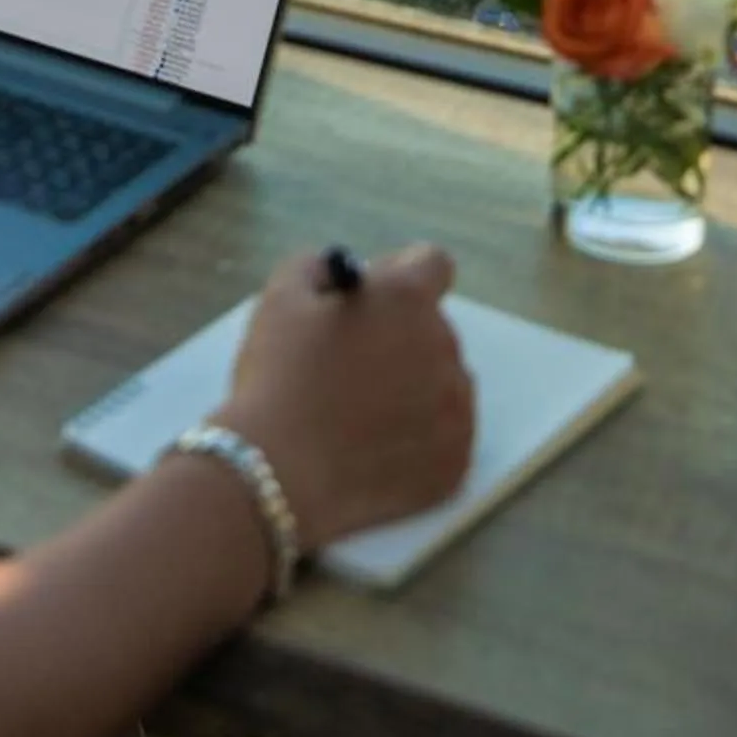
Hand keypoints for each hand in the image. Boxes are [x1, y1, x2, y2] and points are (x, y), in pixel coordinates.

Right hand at [215, 244, 474, 553]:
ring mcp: (456, 411)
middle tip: (353, 361)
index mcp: (406, 300)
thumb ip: (318, 265)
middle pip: (434, 328)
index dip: (401, 274)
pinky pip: (447, 436)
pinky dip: (421, 436)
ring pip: (446, 382)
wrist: (281, 471)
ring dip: (416, 385)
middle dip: (400, 334)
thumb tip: (341, 272)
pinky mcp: (456, 464)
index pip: (433, 265)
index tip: (376, 298)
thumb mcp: (282, 296)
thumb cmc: (279, 375)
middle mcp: (445, 349)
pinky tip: (377, 445)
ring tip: (363, 411)